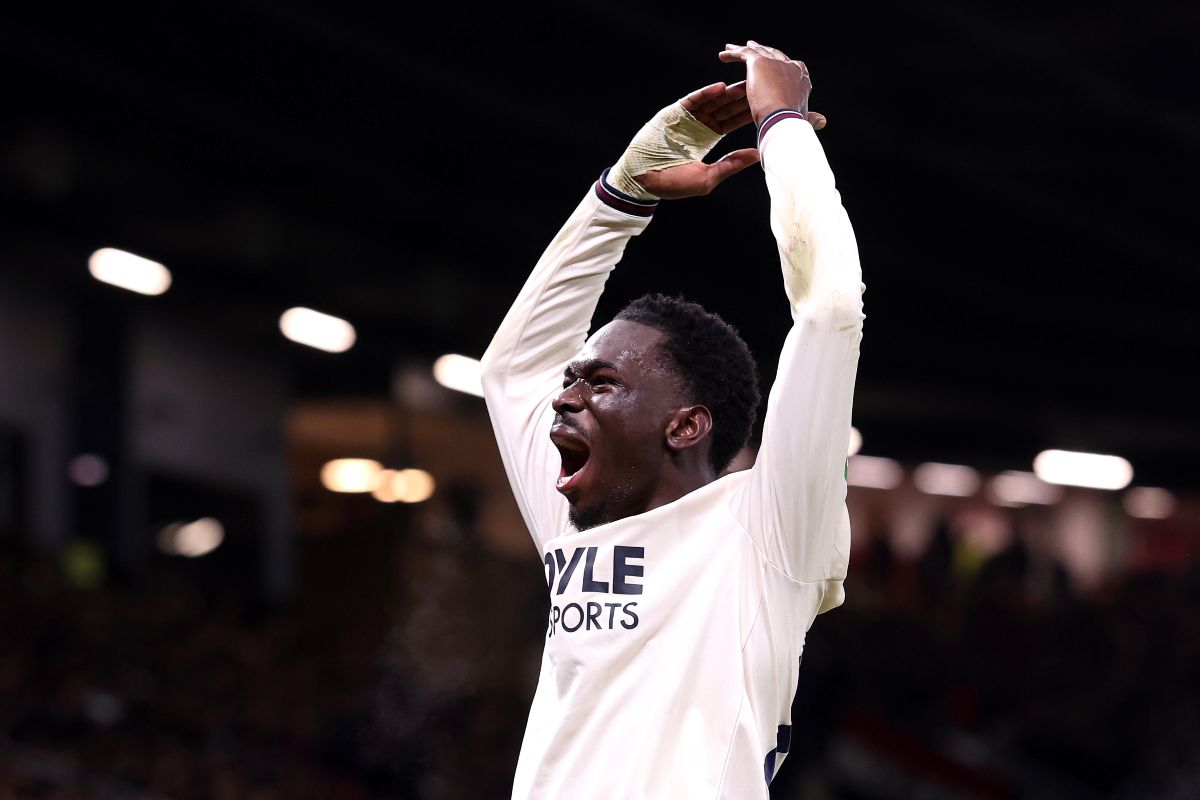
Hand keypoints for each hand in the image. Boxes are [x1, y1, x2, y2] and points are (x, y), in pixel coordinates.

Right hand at [634, 81, 759, 198]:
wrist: (643, 181)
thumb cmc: (673, 183)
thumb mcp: (708, 177)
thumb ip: (731, 164)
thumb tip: (757, 155)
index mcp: (708, 137)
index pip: (731, 122)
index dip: (747, 114)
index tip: (766, 107)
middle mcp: (699, 125)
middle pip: (725, 108)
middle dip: (742, 99)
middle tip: (761, 88)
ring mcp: (686, 118)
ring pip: (711, 101)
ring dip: (728, 93)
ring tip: (745, 84)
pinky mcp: (673, 113)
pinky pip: (692, 100)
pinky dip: (705, 93)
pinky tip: (720, 87)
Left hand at [719, 41, 816, 127]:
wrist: (783, 121)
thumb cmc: (793, 126)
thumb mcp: (802, 119)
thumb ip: (810, 118)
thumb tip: (822, 121)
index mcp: (802, 80)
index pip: (792, 68)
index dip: (783, 65)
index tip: (778, 64)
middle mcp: (791, 67)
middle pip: (775, 56)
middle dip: (765, 51)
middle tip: (755, 47)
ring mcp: (776, 63)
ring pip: (759, 52)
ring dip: (747, 49)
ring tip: (736, 48)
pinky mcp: (759, 63)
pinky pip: (744, 54)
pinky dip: (733, 53)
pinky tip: (723, 55)